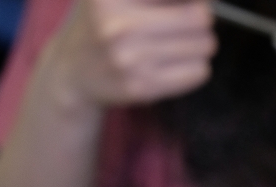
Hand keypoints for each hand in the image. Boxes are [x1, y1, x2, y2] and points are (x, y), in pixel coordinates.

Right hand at [45, 0, 215, 107]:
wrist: (71, 73)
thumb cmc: (101, 25)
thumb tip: (204, 4)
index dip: (193, 1)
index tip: (188, 6)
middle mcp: (118, 26)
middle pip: (200, 18)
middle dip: (200, 20)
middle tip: (189, 24)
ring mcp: (130, 60)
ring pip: (204, 46)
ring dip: (199, 45)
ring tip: (179, 45)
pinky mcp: (142, 88)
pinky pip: (199, 72)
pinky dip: (196, 67)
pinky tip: (176, 64)